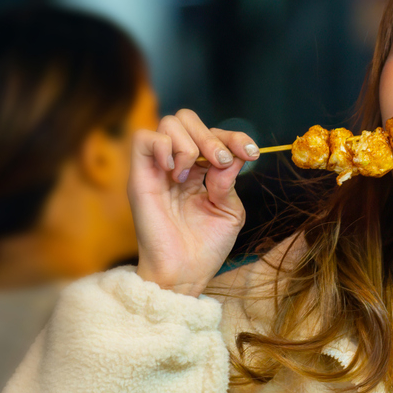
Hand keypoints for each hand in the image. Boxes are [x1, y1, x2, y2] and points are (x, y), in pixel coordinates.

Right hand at [132, 110, 258, 296]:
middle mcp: (178, 164)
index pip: (214, 134)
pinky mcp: (140, 176)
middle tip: (221, 162)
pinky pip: (144, 139)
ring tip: (193, 175)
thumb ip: (228, 181)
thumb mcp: (229, 211)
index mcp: (201, 171)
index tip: (252, 153)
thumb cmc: (205, 247)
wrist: (184, 273)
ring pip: (168, 123)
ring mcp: (158, 169)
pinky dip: (164, 147)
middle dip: (211, 136)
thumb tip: (227, 157)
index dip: (234, 137)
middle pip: (188, 119)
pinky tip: (176, 173)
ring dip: (190, 144)